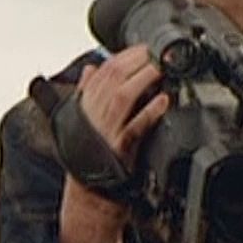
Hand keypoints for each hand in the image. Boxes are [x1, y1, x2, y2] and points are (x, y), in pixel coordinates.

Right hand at [56, 47, 169, 242]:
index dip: (124, 55)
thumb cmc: (87, 155)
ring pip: (122, 95)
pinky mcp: (118, 149)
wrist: (87, 195)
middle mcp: (92, 114)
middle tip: (156, 54)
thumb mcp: (79, 119)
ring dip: (142, 79)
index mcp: (84, 104)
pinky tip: (163, 101)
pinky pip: (135, 127)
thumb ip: (85, 91)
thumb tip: (89, 67)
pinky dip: (149, 112)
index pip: (102, 69)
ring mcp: (105, 131)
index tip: (144, 48)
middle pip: (113, 77)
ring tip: (160, 70)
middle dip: (136, 61)